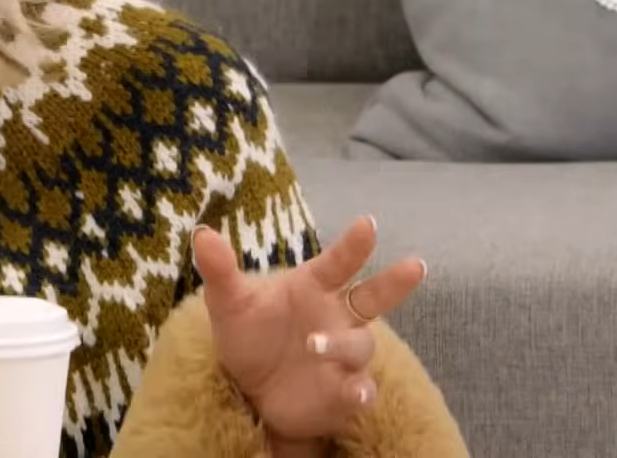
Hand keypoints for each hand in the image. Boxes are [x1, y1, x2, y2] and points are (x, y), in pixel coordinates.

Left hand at [193, 215, 426, 444]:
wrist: (251, 391)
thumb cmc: (248, 336)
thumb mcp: (229, 304)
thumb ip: (220, 270)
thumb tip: (201, 233)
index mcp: (313, 287)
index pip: (338, 262)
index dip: (353, 244)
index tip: (367, 223)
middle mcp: (337, 317)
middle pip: (374, 296)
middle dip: (395, 281)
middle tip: (415, 265)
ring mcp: (344, 355)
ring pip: (359, 345)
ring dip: (342, 344)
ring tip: (313, 343)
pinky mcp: (345, 391)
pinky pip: (361, 389)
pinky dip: (360, 390)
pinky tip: (357, 392)